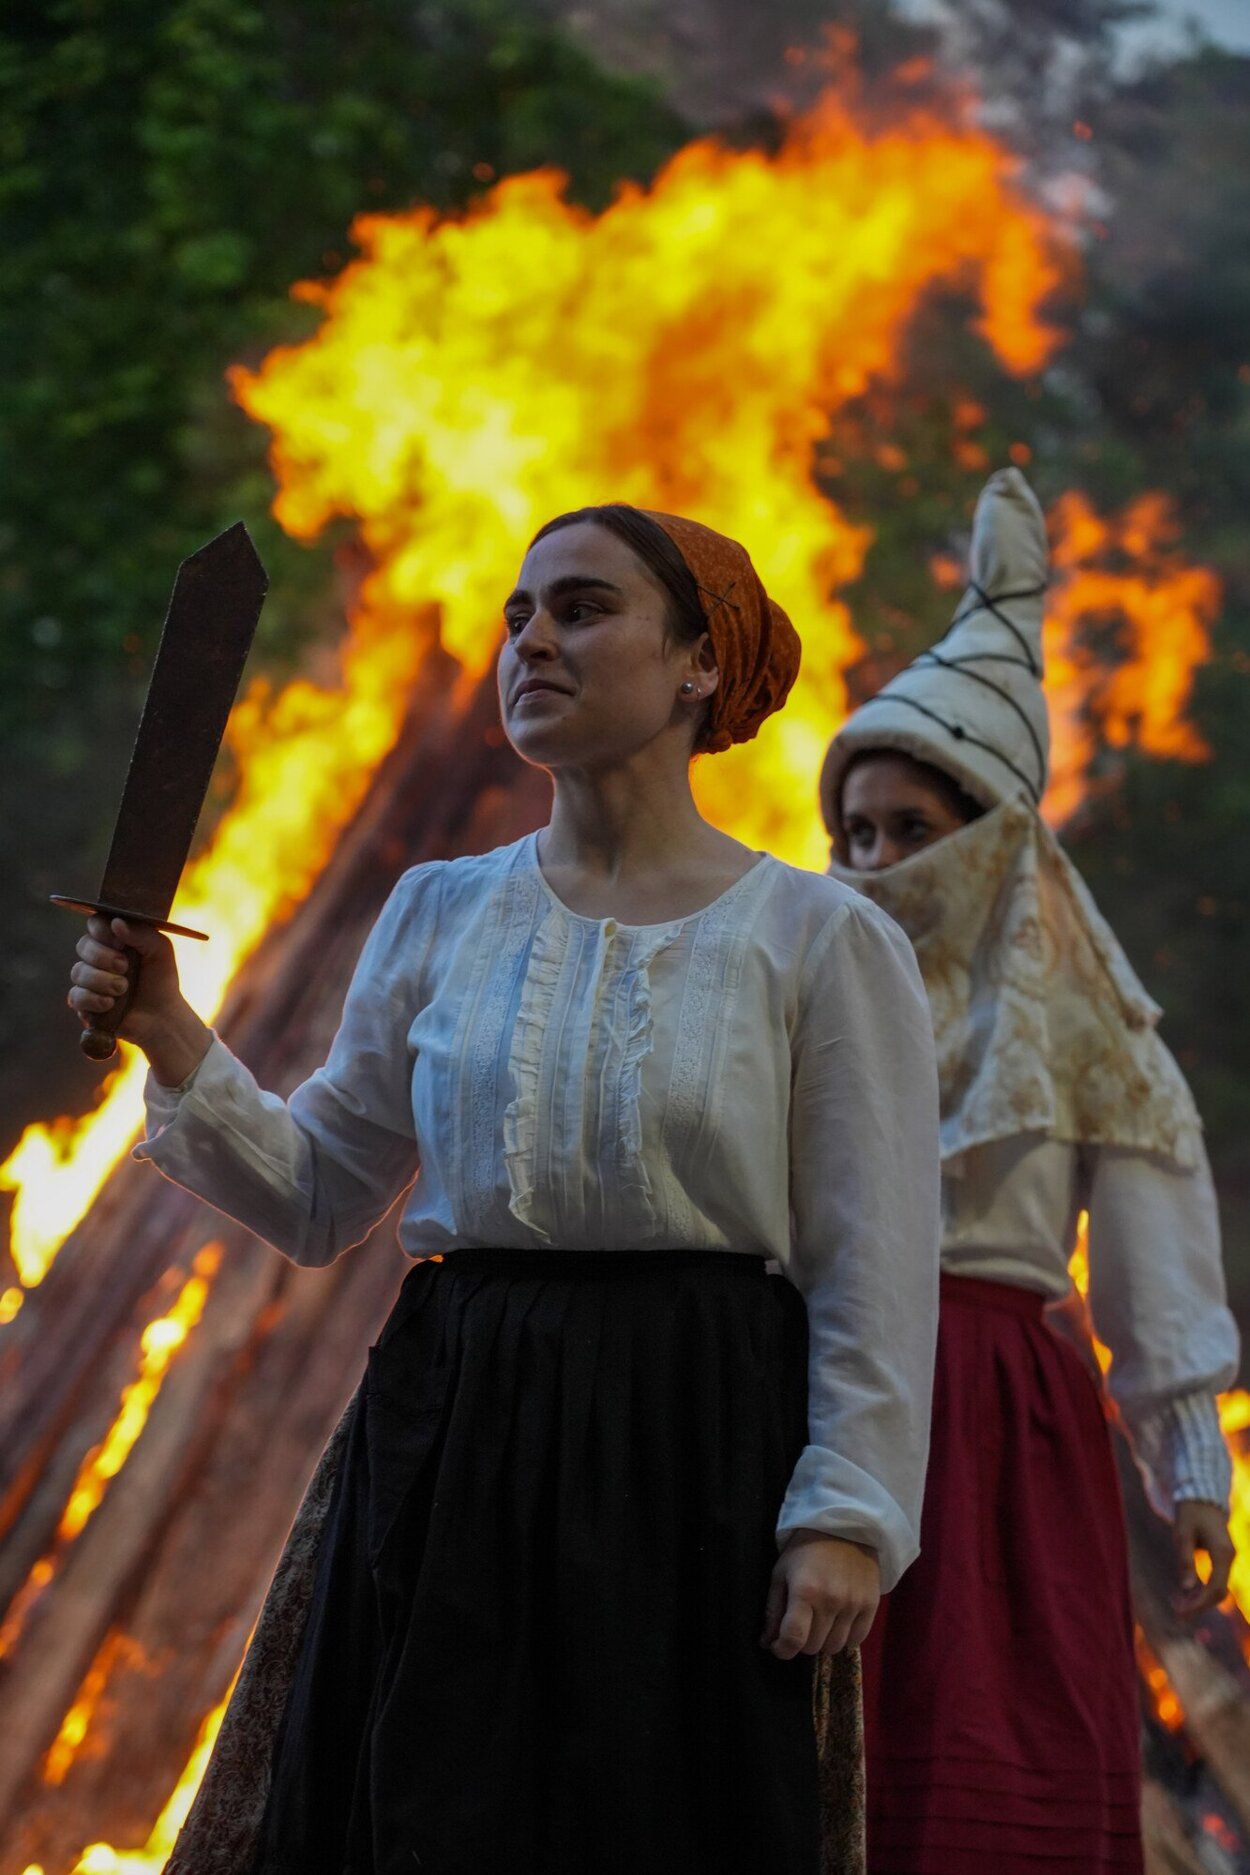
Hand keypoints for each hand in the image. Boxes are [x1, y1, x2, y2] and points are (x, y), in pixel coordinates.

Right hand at [69, 916, 210, 1083]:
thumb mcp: (160, 950)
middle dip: (103, 957)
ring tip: (123, 989)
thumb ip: (142, 933)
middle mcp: (98, 957)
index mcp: (114, 940)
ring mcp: (89, 980)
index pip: (95, 923)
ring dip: (102, 980)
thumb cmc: (162, 979)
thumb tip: (115, 922)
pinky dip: (93, 999)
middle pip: (83, 945)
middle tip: (125, 967)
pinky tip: (110, 1004)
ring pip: (78, 972)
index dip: (102, 930)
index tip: (120, 942)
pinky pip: (75, 996)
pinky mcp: (85, 1004)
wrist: (162, 1016)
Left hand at [761, 1530, 879, 1659]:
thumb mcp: (781, 1573)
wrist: (845, 1526)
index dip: (783, 1649)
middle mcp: (831, 1601)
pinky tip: (838, 1623)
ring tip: (820, 1623)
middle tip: (801, 1625)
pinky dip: (845, 1638)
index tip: (779, 1646)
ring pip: (834, 1647)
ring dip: (823, 1641)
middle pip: (813, 1646)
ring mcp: (854, 1604)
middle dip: (802, 1641)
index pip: (793, 1638)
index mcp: (805, 1591)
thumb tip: (767, 1643)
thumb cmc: (806, 1549)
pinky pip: (856, 1640)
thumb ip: (773, 1610)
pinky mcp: (871, 1605)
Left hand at [1173, 1500, 1234, 1615]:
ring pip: (1218, 1587)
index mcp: (1222, 1552)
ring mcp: (1228, 1557)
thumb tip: (1186, 1587)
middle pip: (1219, 1592)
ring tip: (1177, 1605)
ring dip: (1200, 1599)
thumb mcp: (1182, 1534)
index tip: (1181, 1612)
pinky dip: (1202, 1589)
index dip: (1199, 1604)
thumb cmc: (1190, 1512)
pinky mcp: (1222, 1557)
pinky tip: (1185, 1593)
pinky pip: (1216, 1579)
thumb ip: (1185, 1560)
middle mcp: (1229, 1557)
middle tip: (1176, 1612)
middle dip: (1199, 1605)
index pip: (1215, 1588)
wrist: (1202, 1495)